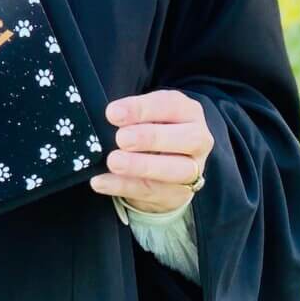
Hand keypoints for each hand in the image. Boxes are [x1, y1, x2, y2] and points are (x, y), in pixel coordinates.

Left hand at [89, 89, 213, 212]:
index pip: (170, 105)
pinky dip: (124, 186)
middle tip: (121, 138)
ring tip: (113, 162)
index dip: (141, 109)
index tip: (113, 113)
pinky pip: (152, 191)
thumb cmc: (151, 128)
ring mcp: (192, 170)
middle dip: (150, 138)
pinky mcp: (178, 195)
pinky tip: (102, 181)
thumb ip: (132, 114)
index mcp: (188, 111)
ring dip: (141, 166)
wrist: (164, 165)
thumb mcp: (146, 113)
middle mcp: (198, 140)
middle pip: (185, 139)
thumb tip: (110, 116)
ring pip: (174, 170)